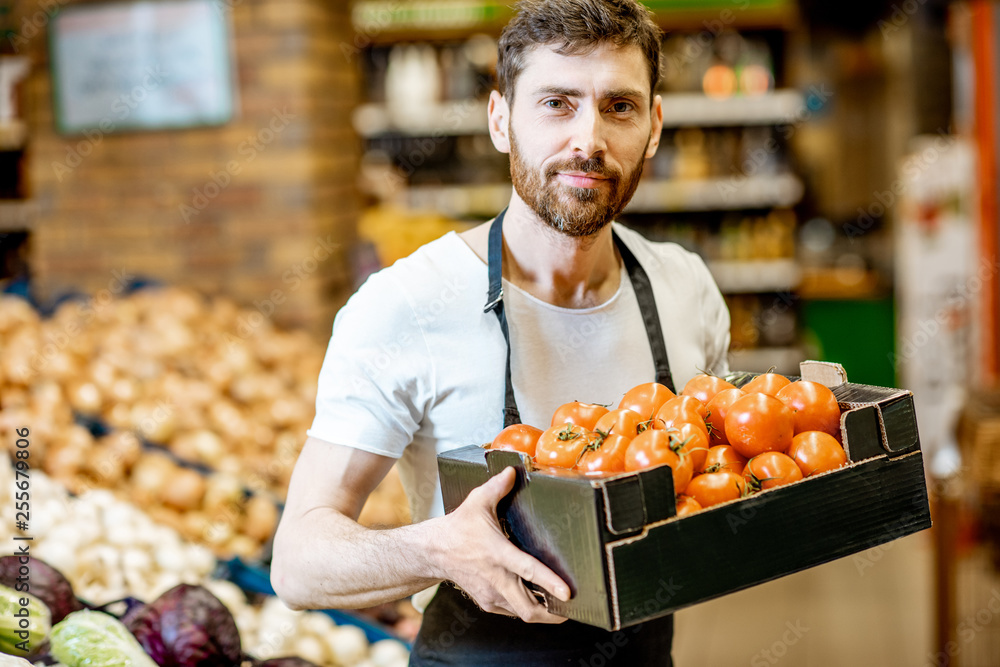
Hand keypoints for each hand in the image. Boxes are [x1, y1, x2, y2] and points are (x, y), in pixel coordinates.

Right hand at [433, 467, 570, 622]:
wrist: (434, 551)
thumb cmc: (458, 528)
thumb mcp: (477, 501)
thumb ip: (498, 486)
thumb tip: (513, 471)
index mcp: (497, 553)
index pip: (527, 570)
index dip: (549, 583)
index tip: (567, 593)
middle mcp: (496, 577)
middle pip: (528, 607)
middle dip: (552, 613)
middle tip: (570, 608)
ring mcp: (490, 593)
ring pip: (521, 613)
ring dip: (541, 612)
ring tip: (557, 606)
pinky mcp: (487, 602)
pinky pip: (512, 612)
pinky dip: (526, 609)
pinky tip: (535, 600)